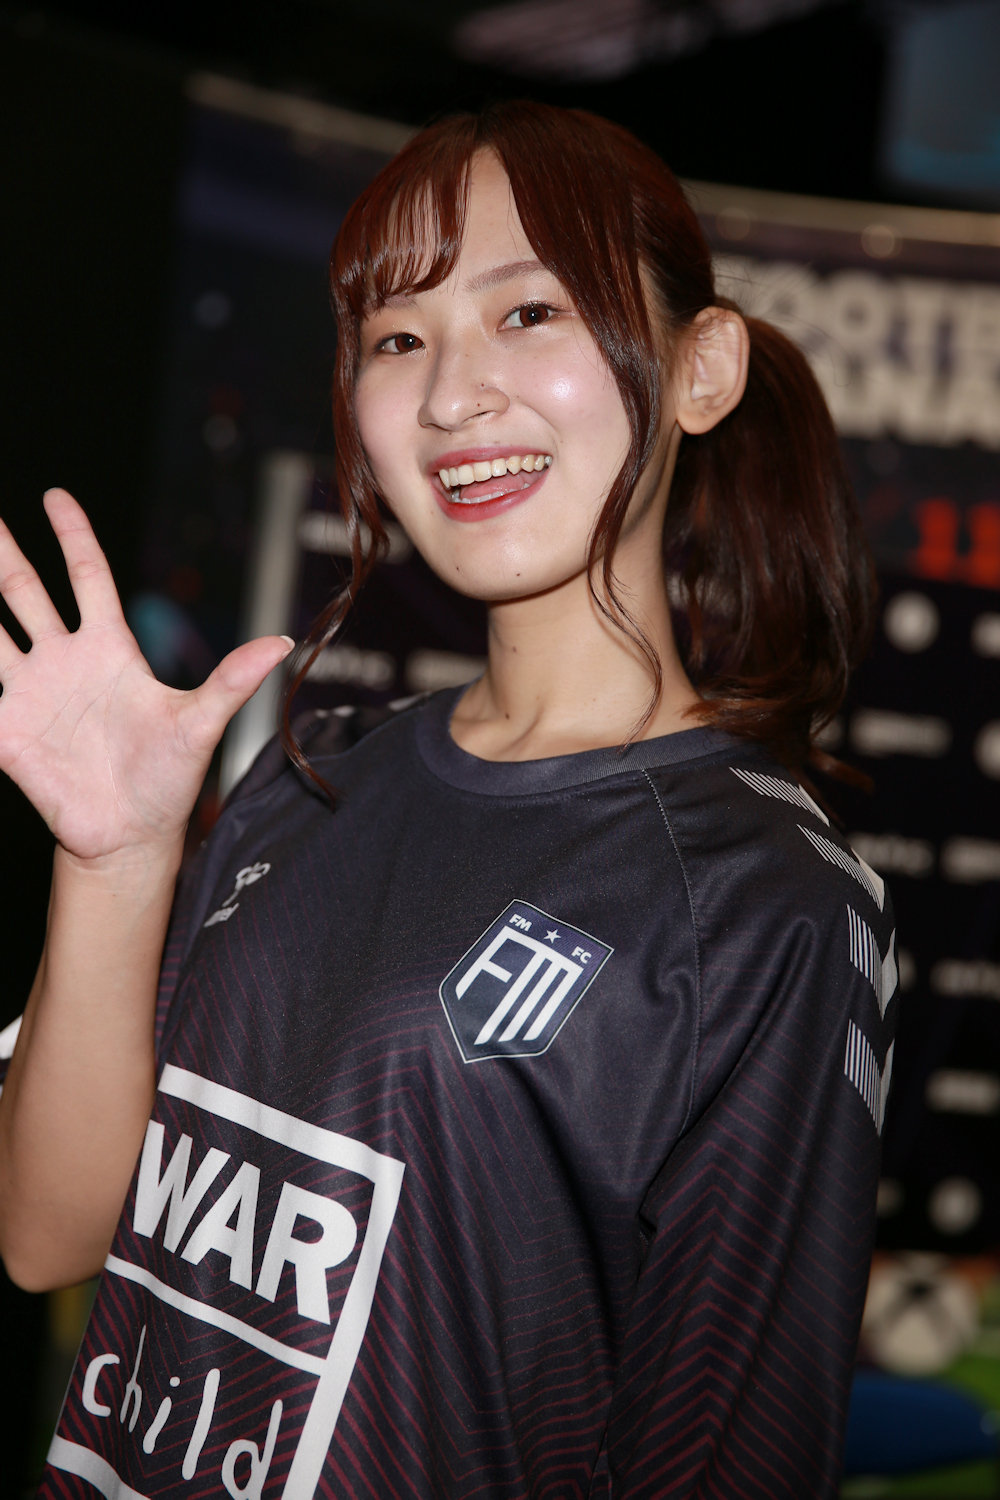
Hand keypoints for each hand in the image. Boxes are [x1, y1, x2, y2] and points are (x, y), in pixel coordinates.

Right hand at [0, 489, 292, 861]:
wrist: (131, 837)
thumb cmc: (167, 780)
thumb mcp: (200, 725)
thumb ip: (233, 681)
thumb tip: (283, 643)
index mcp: (110, 649)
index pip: (87, 577)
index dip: (73, 537)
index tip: (55, 497)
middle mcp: (64, 661)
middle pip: (24, 591)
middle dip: (3, 552)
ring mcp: (30, 693)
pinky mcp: (5, 731)